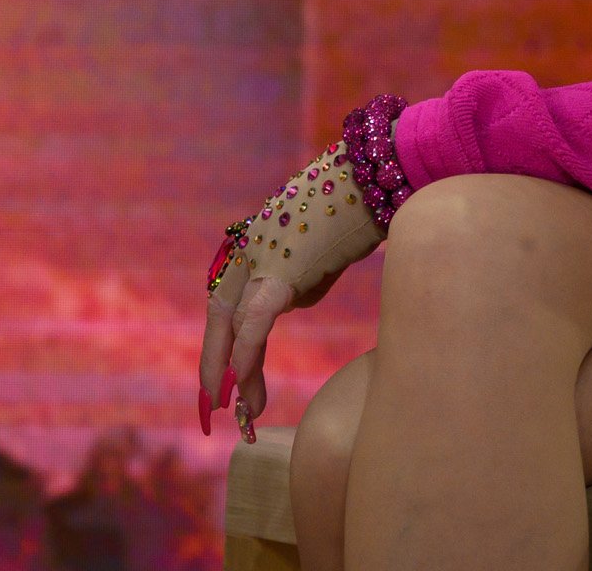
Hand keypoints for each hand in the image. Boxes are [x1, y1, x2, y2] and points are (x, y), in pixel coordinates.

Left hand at [197, 145, 385, 440]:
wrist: (376, 180)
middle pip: (220, 312)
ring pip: (233, 322)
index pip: (228, 299)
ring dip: (237, 371)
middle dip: (215, 362)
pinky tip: (243, 381)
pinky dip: (246, 352)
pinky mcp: (281, 269)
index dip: (222, 340)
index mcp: (255, 243)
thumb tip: (291, 305)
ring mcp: (261, 254)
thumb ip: (299, 282)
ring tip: (247, 410)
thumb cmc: (357, 214)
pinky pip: (255, 320)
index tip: (227, 377)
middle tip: (216, 405)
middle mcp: (249, 247)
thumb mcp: (320, 256)